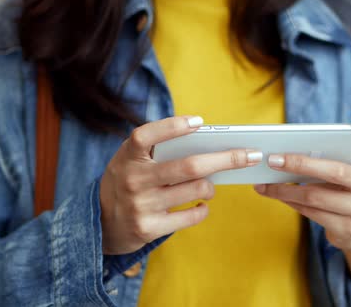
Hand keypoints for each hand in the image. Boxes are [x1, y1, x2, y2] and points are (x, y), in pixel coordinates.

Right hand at [100, 116, 262, 254]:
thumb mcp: (129, 161)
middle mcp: (133, 180)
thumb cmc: (127, 182)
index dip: (173, 127)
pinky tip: (202, 204)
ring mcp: (141, 206)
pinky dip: (202, 209)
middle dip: (226, 159)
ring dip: (210, 187)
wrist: (100, 223)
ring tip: (210, 186)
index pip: (147, 136)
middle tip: (250, 155)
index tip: (200, 122)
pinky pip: (191, 217)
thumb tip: (207, 144)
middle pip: (188, 166)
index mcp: (127, 157)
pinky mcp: (149, 228)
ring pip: (195, 190)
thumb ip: (156, 151)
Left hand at [254, 111, 350, 252]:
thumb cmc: (341, 190)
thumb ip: (327, 158)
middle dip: (301, 165)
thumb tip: (284, 152)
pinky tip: (275, 195)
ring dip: (285, 189)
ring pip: (317, 195)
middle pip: (337, 171)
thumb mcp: (342, 171)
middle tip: (273, 160)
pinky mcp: (350, 229)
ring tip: (264, 183)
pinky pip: (312, 212)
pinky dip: (290, 202)